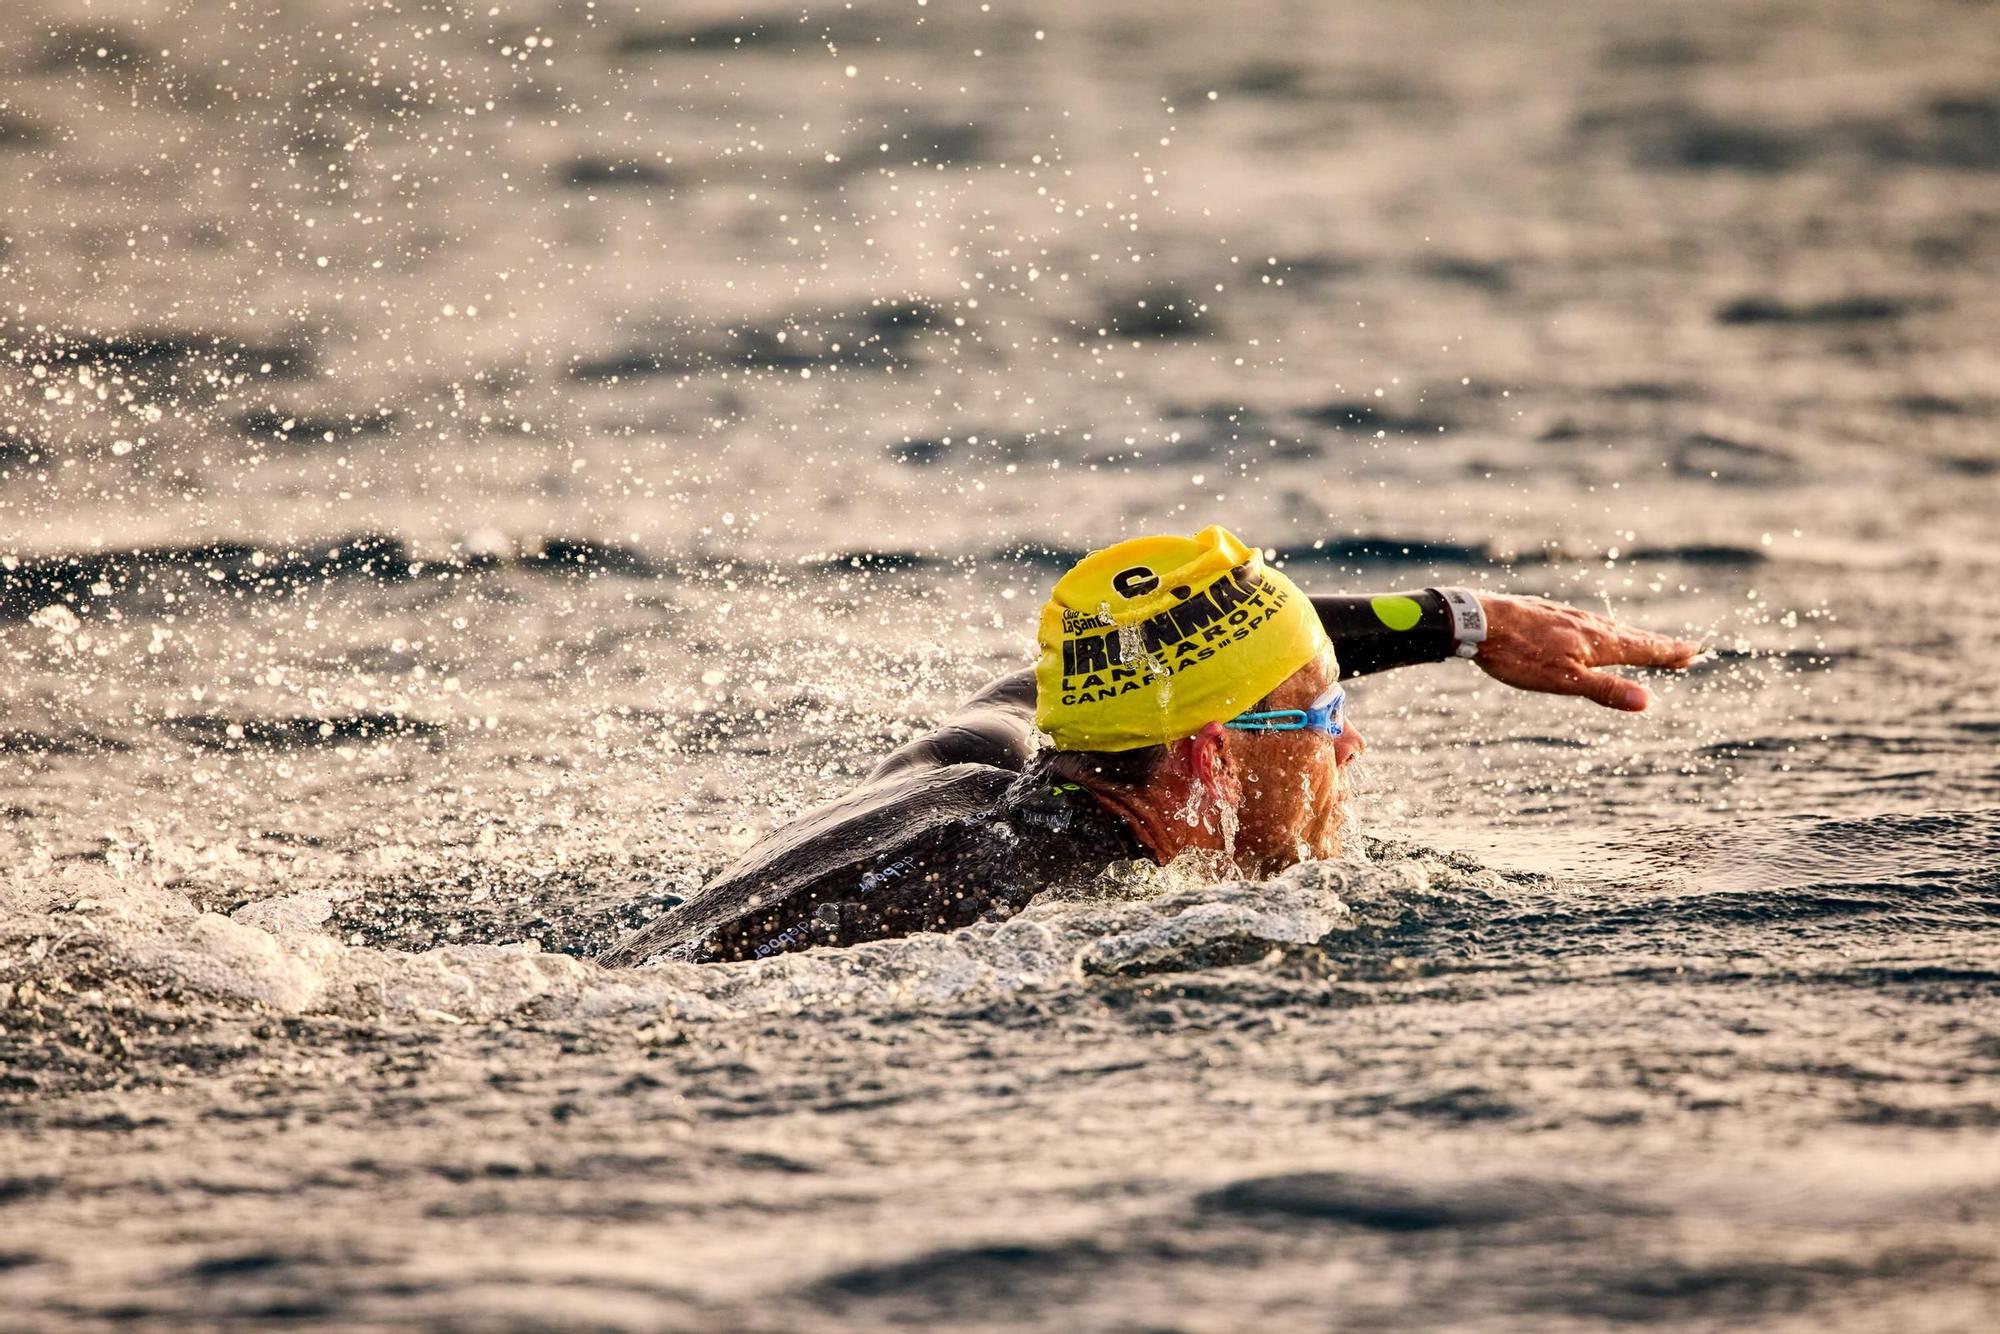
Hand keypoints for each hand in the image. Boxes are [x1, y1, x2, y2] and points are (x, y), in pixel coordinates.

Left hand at [1473, 594, 1700, 711]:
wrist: (1480, 621)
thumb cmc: (1520, 655)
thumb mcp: (1564, 681)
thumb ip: (1605, 690)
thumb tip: (1648, 702)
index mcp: (1599, 642)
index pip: (1646, 648)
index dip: (1671, 653)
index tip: (1696, 651)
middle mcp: (1590, 625)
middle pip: (1634, 637)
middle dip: (1660, 646)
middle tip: (1686, 650)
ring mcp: (1570, 617)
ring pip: (1611, 630)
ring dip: (1635, 638)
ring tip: (1647, 644)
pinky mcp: (1550, 615)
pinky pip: (1589, 624)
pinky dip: (1606, 632)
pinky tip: (1594, 633)